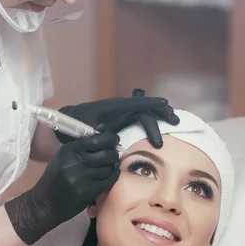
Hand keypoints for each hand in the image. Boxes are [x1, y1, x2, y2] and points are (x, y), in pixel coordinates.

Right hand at [5, 132, 119, 244]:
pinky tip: (110, 175)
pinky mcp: (87, 192)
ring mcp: (81, 178)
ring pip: (108, 168)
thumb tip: (104, 129)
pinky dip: (112, 177)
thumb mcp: (64, 156)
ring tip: (108, 167)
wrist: (44, 203)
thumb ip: (84, 144)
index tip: (115, 140)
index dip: (110, 138)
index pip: (96, 140)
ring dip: (111, 166)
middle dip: (113, 153)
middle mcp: (75, 162)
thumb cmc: (56, 177)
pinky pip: (108, 181)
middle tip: (113, 155)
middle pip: (106, 154)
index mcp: (69, 150)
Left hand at [55, 91, 179, 147]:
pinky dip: (155, 121)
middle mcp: (121, 108)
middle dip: (160, 112)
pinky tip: (165, 125)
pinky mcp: (125, 120)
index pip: (135, 104)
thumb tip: (115, 142)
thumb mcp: (84, 133)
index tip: (164, 104)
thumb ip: (98, 136)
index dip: (150, 103)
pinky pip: (143, 118)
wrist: (69, 123)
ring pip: (147, 112)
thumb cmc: (75, 127)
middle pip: (145, 108)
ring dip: (161, 115)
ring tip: (175, 120)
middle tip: (175, 121)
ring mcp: (124, 113)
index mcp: (113, 108)